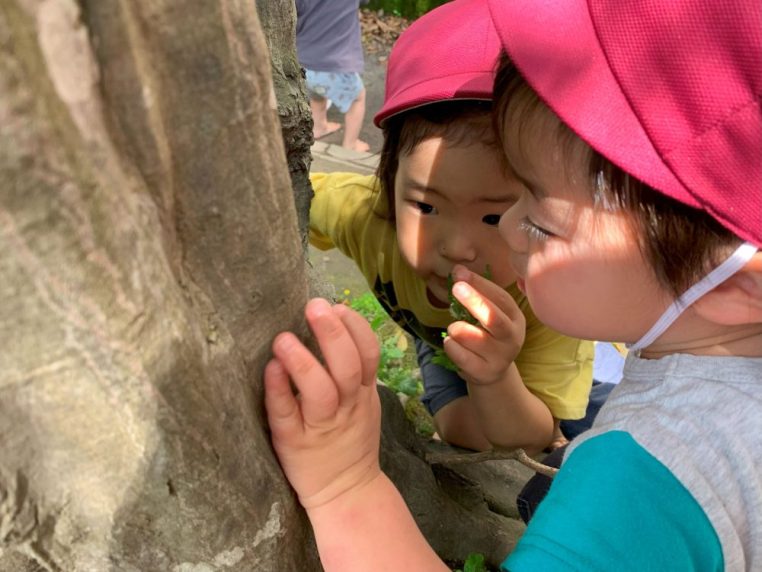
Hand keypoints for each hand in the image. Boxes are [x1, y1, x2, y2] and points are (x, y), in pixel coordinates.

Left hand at [264, 298, 381, 509]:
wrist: (347, 493)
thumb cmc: (350, 440)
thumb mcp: (365, 404)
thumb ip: (354, 371)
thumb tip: (335, 323)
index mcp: (363, 394)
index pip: (369, 354)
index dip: (356, 327)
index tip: (339, 306)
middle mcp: (346, 408)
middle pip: (347, 367)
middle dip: (333, 334)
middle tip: (314, 306)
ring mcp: (321, 427)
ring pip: (320, 393)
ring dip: (303, 362)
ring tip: (284, 338)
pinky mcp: (293, 443)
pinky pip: (286, 416)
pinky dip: (279, 390)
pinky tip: (270, 369)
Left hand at [443, 265, 525, 384]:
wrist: (493, 373)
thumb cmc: (488, 336)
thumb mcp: (489, 314)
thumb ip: (477, 293)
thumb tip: (458, 270)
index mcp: (516, 319)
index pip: (500, 298)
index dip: (479, 284)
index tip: (459, 273)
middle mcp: (512, 338)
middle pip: (493, 318)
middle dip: (474, 300)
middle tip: (456, 287)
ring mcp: (499, 358)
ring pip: (466, 334)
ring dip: (454, 328)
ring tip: (456, 330)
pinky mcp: (483, 372)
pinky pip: (457, 352)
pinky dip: (449, 344)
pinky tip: (454, 345)